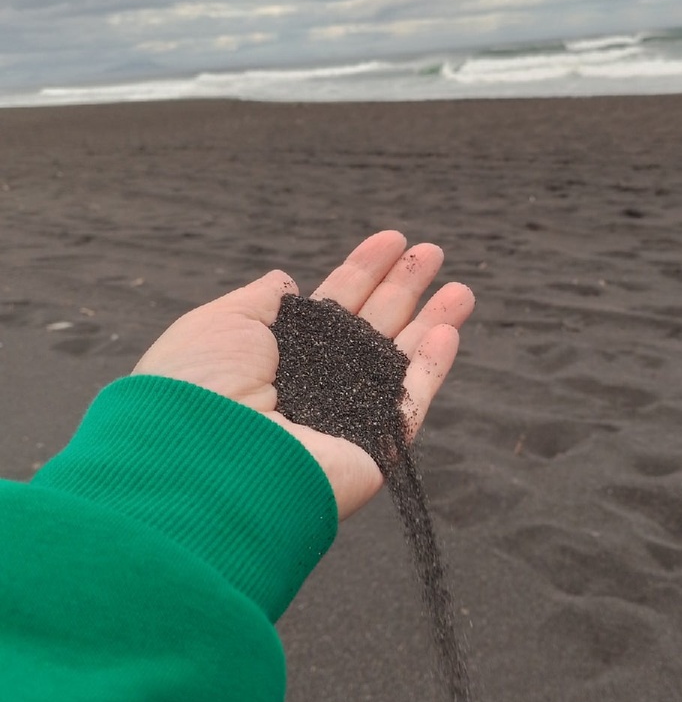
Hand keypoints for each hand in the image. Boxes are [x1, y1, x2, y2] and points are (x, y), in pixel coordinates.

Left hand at [132, 231, 474, 518]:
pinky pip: (409, 403)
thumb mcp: (221, 323)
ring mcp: (347, 418)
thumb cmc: (199, 388)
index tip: (390, 240)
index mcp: (276, 355)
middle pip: (371, 328)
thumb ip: (260, 301)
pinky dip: (431, 369)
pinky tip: (448, 331)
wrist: (206, 461)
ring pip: (399, 362)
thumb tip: (286, 281)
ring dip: (433, 323)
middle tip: (432, 252)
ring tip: (462, 290)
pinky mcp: (374, 449)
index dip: (362, 271)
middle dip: (403, 289)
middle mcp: (314, 386)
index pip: (330, 306)